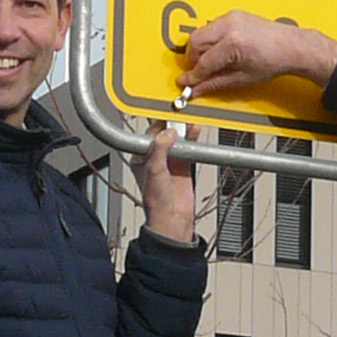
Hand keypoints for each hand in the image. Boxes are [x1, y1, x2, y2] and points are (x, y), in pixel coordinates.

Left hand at [136, 124, 194, 242]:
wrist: (172, 219)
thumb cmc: (156, 202)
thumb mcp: (154, 171)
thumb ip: (159, 150)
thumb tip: (167, 133)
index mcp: (141, 158)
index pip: (149, 135)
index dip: (158, 125)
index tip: (167, 117)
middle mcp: (155, 158)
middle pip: (165, 134)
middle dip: (173, 125)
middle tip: (181, 119)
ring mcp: (170, 161)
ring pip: (178, 140)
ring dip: (184, 131)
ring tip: (190, 125)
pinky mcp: (183, 165)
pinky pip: (189, 148)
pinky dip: (193, 140)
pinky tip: (195, 133)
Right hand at [179, 11, 336, 99]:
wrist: (291, 47)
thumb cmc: (275, 60)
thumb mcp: (243, 78)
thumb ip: (215, 83)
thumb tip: (197, 88)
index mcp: (233, 43)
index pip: (203, 62)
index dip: (193, 76)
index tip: (187, 83)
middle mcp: (230, 26)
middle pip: (195, 42)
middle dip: (192, 60)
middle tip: (197, 73)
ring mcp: (231, 17)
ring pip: (201, 32)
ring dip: (200, 49)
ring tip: (210, 63)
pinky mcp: (233, 14)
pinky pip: (211, 27)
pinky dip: (209, 40)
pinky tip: (218, 51)